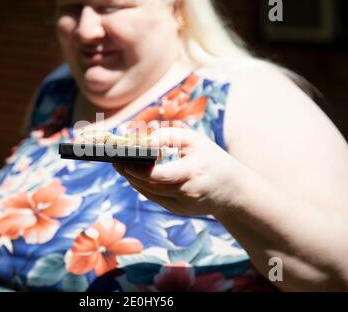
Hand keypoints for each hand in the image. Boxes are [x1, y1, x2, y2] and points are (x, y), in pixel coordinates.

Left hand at [113, 127, 239, 215]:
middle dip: (129, 173)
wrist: (232, 189)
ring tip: (120, 165)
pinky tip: (133, 175)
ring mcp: (183, 205)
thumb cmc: (211, 158)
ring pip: (149, 193)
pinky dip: (142, 186)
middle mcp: (188, 193)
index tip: (122, 158)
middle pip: (150, 186)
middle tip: (114, 159)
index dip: (138, 169)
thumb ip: (168, 136)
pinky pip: (155, 198)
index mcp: (193, 173)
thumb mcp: (195, 140)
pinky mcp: (179, 211)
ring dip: (132, 179)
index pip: (160, 175)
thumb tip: (143, 141)